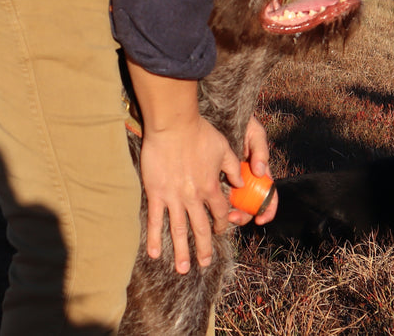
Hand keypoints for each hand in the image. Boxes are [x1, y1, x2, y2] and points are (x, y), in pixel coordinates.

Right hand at [125, 57, 238, 273]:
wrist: (173, 124)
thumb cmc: (199, 132)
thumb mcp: (223, 148)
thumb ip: (232, 167)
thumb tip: (239, 181)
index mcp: (210, 187)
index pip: (219, 213)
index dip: (221, 224)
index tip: (220, 230)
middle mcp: (193, 197)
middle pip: (201, 228)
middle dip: (203, 248)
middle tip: (204, 264)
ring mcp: (173, 197)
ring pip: (178, 230)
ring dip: (181, 251)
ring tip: (182, 269)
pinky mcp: (156, 193)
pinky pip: (155, 219)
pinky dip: (154, 238)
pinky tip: (154, 253)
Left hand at [226, 114, 277, 225]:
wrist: (217, 111)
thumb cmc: (241, 121)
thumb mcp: (254, 133)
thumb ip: (260, 150)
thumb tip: (260, 171)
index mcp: (259, 171)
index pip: (269, 195)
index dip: (268, 210)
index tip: (261, 218)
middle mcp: (247, 178)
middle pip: (250, 205)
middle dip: (244, 215)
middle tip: (234, 218)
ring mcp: (232, 179)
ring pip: (234, 203)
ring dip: (231, 214)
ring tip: (224, 216)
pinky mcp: (216, 177)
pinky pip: (218, 194)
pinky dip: (217, 204)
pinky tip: (212, 208)